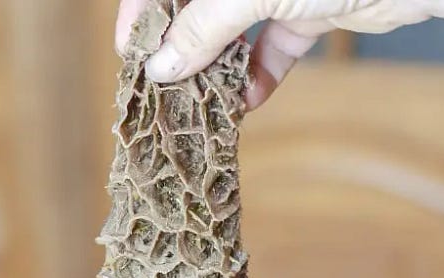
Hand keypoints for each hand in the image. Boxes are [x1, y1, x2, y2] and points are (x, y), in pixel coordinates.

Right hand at [115, 0, 435, 108]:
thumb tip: (159, 68)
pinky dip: (261, 72)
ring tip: (205, 102)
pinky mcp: (312, 7)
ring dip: (219, 66)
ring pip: (233, 26)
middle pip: (197, 4)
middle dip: (182, 46)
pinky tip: (250, 102)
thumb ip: (204, 26)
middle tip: (166, 90)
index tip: (131, 54)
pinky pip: (274, 43)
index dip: (141, 11)